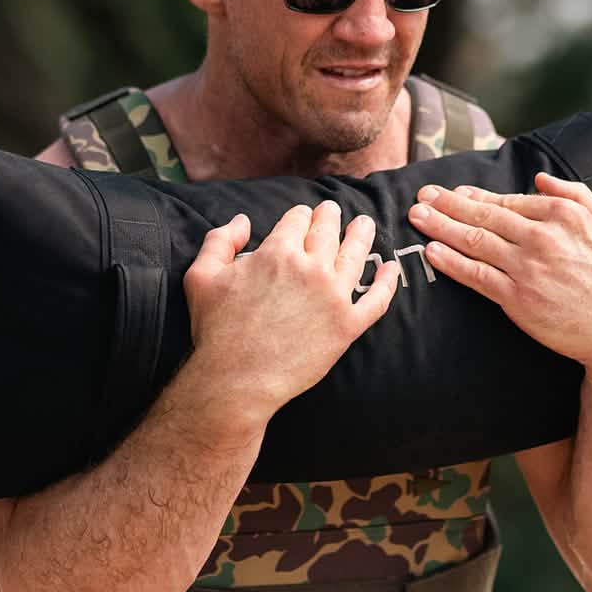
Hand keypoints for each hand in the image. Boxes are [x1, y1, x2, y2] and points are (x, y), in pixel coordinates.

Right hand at [184, 202, 400, 419]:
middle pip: (329, 230)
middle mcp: (312, 268)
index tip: (302, 217)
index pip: (298, 219)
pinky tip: (390, 268)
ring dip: (362, 234)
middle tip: (334, 211)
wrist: (237, 380)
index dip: (299, 216)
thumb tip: (242, 220)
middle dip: (331, 216)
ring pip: (356, 255)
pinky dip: (387, 282)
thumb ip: (220, 240)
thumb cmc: (216, 330)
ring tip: (365, 224)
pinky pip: (377, 299)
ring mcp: (334, 296)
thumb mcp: (201, 276)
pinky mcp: (348, 325)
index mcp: (279, 252)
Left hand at [408, 173, 591, 377]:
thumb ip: (576, 194)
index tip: (454, 192)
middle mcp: (541, 237)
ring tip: (418, 216)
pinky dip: (450, 262)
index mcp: (561, 215)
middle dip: (447, 204)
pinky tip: (432, 250)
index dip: (475, 197)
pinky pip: (476, 275)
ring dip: (440, 226)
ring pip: (474, 241)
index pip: (507, 202)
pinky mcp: (517, 298)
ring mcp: (527, 268)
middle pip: (483, 217)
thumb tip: (540, 178)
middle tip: (422, 195)